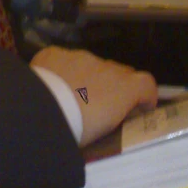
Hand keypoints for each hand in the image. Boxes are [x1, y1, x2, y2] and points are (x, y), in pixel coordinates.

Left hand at [31, 47, 157, 145]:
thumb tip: (112, 116)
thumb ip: (113, 119)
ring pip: (90, 65)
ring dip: (87, 78)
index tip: (138, 108)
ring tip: (70, 97)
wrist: (41, 111)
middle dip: (114, 86)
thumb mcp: (103, 133)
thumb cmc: (77, 129)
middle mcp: (106, 67)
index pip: (147, 84)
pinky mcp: (56, 53)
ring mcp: (80, 56)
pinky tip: (51, 85)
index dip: (145, 96)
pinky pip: (64, 60)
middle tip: (99, 106)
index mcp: (124, 88)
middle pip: (119, 72)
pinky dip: (62, 71)